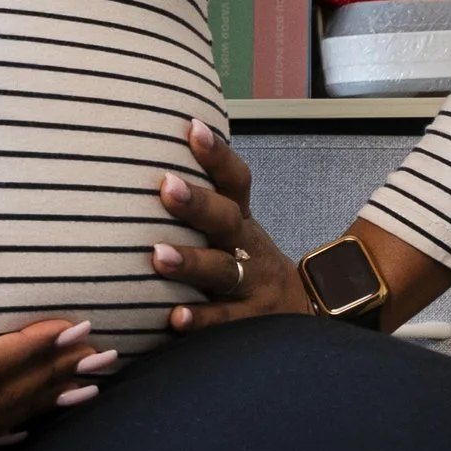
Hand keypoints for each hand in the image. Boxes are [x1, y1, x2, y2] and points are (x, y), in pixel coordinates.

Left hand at [149, 121, 450, 335]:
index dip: (216, 155)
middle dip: (197, 203)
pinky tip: (174, 318)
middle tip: (166, 186)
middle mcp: (247, 247)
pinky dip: (201, 319)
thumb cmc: (245, 263)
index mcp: (240, 220)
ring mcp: (251, 285)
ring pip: (223, 271)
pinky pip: (224, 321)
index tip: (192, 127)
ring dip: (191, 263)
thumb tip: (151, 149)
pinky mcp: (249, 323)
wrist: (298, 313)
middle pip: (226, 221)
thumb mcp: (234, 230)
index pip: (233, 180)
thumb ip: (202, 202)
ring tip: (159, 255)